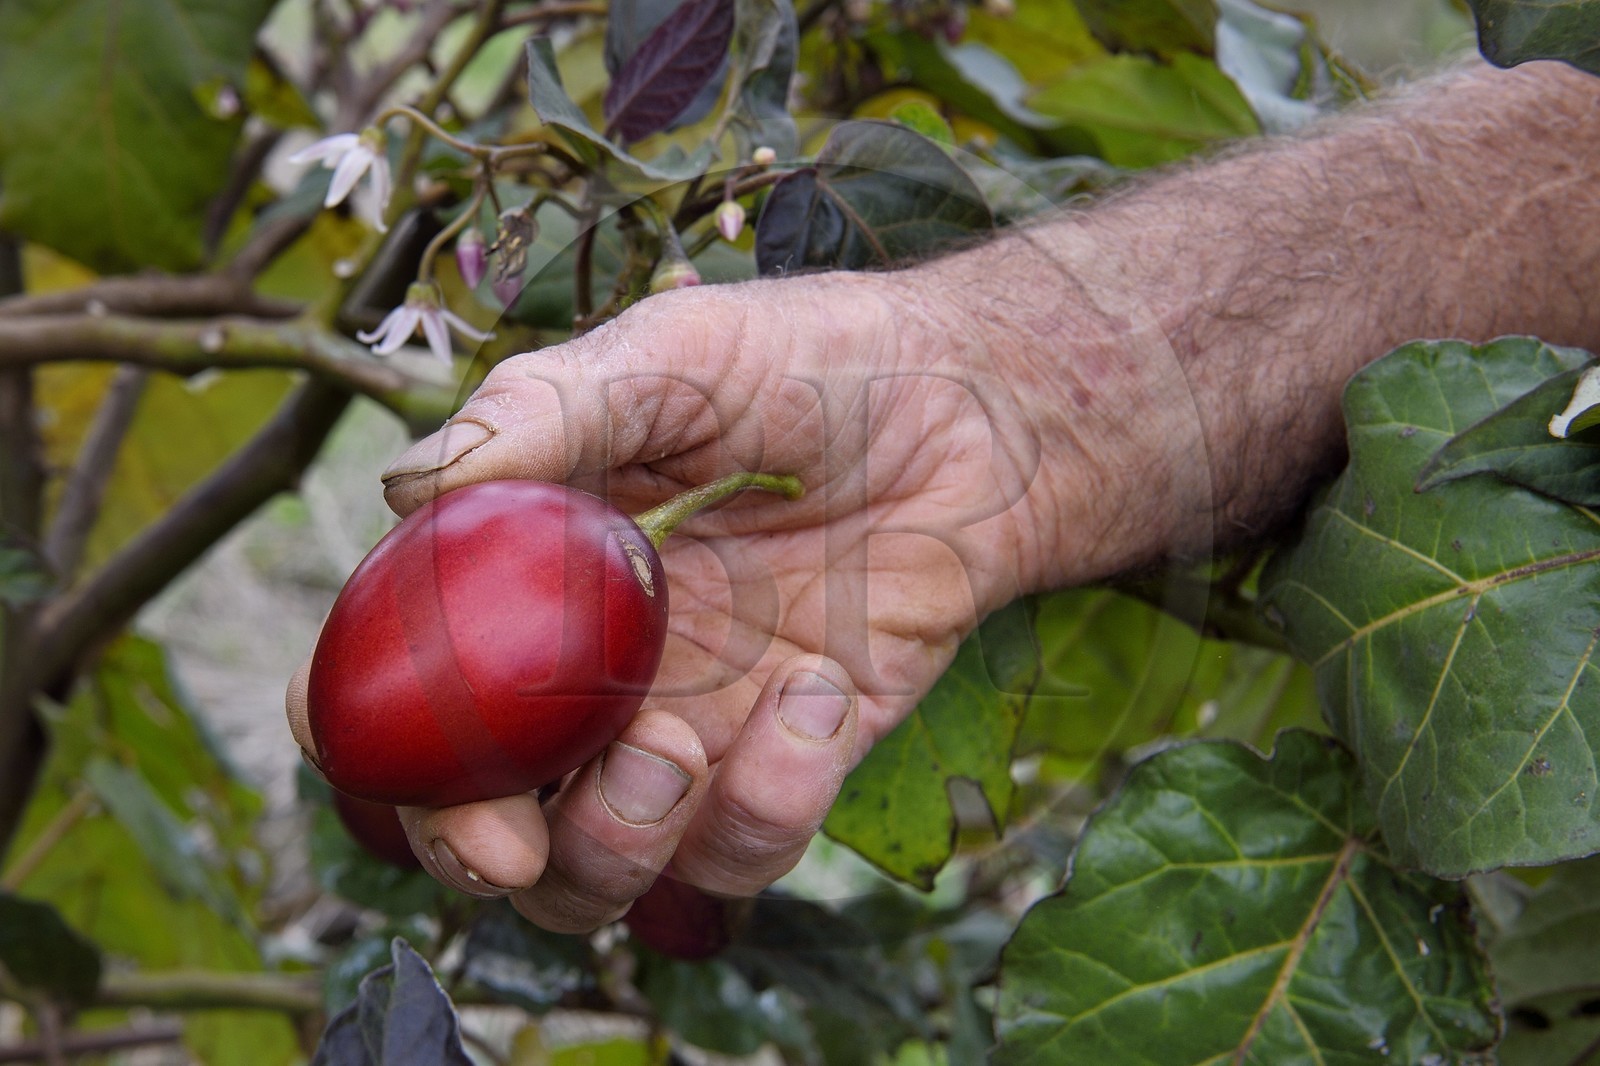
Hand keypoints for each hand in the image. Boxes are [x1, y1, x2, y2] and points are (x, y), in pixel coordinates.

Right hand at [286, 268, 1056, 929]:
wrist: (972, 411)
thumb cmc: (810, 365)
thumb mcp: (669, 360)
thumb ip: (543, 413)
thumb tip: (407, 490)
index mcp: (530, 580)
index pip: (404, 684)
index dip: (361, 730)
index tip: (371, 742)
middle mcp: (592, 674)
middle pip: (487, 819)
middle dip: (476, 851)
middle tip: (515, 840)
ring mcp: (691, 729)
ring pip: (604, 872)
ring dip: (619, 841)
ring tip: (680, 743)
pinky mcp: (791, 764)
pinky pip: (745, 846)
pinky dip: (771, 798)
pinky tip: (820, 688)